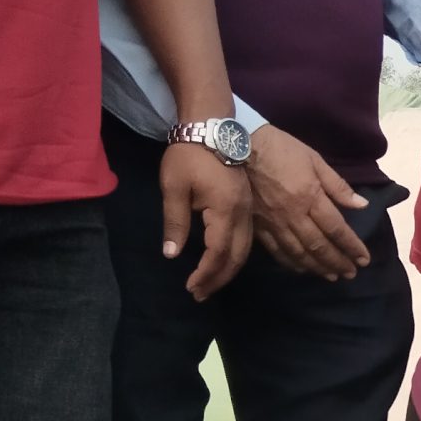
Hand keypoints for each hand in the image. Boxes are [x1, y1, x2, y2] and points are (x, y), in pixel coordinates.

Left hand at [157, 139, 253, 300]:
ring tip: (210, 283)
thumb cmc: (189, 155)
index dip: (205, 274)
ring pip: (245, 250)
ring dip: (228, 270)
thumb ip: (175, 223)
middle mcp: (243, 215)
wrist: (212, 127)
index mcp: (225, 210)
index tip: (190, 288)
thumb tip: (172, 254)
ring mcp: (248, 210)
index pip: (218, 253)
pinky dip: (235, 256)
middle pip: (236, 257)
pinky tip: (223, 261)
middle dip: (218, 279)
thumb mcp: (174, 188)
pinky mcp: (248, 206)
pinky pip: (246, 239)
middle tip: (199, 294)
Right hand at [245, 126, 372, 279]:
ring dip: (317, 267)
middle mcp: (293, 215)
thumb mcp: (315, 160)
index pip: (336, 229)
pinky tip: (302, 269)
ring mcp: (273, 223)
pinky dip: (291, 263)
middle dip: (337, 262)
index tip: (364, 259)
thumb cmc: (282, 149)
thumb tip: (362, 205)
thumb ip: (338, 186)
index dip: (351, 246)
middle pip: (319, 246)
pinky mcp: (257, 226)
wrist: (240, 146)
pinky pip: (276, 251)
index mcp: (310, 197)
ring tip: (332, 276)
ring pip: (298, 253)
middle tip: (351, 274)